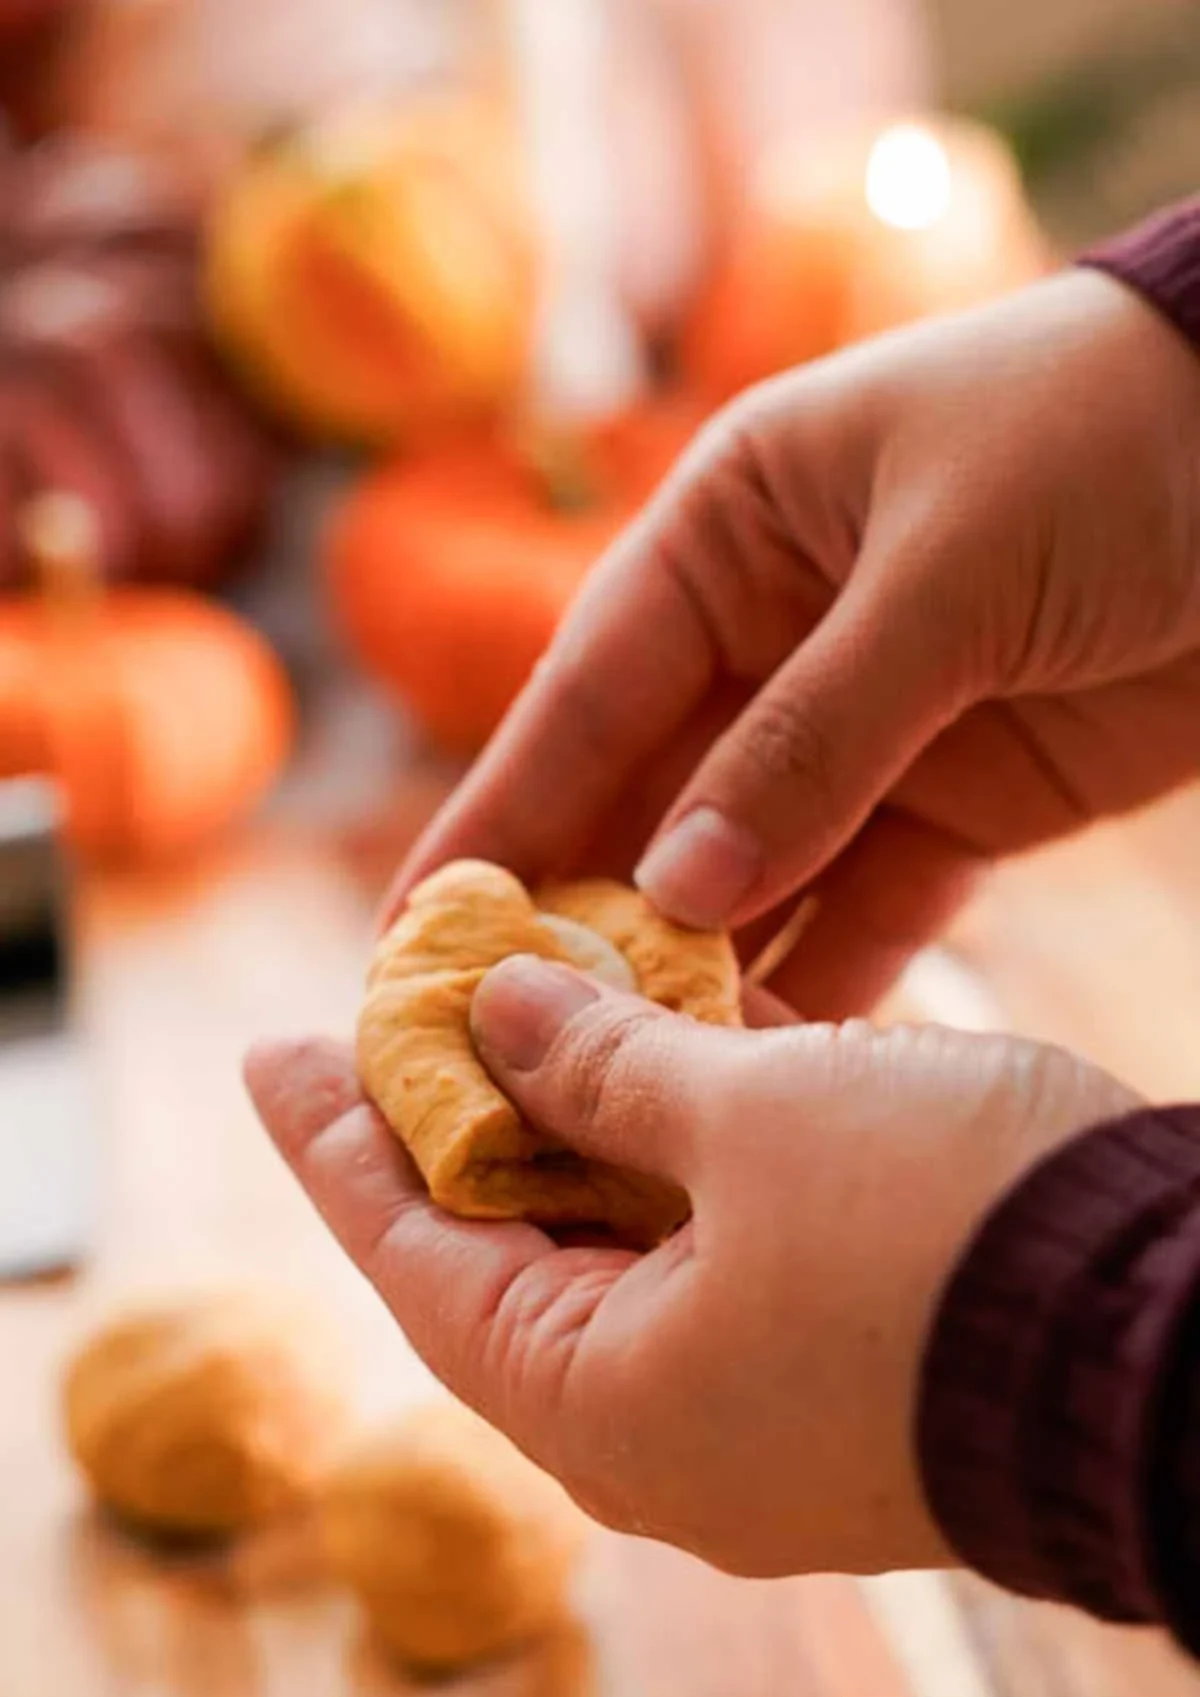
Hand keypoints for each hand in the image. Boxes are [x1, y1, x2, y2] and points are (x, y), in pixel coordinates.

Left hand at [245, 962, 1134, 1575]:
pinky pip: (724, 1245)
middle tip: (405, 1003)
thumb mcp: (753, 1118)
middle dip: (466, 1114)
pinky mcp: (846, 1357)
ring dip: (588, 1115)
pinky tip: (673, 1041)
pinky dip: (689, 1147)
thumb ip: (606, 1064)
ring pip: (629, 1239)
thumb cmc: (954, 1234)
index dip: (337, 1139)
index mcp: (605, 1400)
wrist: (1192, 1337)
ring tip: (532, 996)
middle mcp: (669, 1425)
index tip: (271, 1052)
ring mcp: (763, 1400)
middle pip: (514, 1249)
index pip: (414, 1254)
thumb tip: (500, 1010)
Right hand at [387, 271, 1199, 1016]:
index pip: (584, 693)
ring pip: (749, 872)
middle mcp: (772, 635)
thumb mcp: (945, 570)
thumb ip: (814, 736)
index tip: (417, 933)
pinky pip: (865, 908)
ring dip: (694, 971)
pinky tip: (757, 1065)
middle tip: (499, 1048)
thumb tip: (680, 894)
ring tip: (615, 1086)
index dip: (498, 817)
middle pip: (648, 802)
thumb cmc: (1108, 441)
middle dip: (581, 920)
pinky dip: (819, 981)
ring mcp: (862, 730)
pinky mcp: (957, 804)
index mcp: (731, 532)